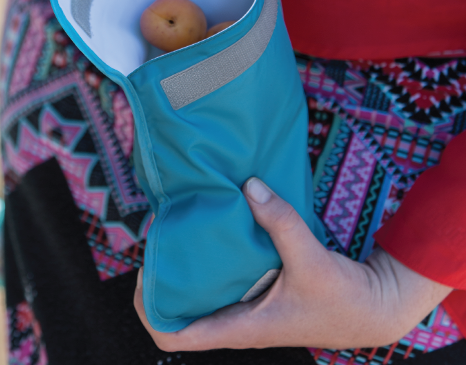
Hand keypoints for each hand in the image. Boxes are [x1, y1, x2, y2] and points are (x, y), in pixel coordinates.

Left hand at [135, 177, 452, 350]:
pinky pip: (220, 281)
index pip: (172, 335)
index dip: (148, 307)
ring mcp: (245, 309)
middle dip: (158, 279)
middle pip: (175, 312)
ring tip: (177, 228)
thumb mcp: (312, 259)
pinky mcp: (257, 294)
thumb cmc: (344, 298)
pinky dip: (210, 259)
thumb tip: (249, 186)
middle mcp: (235, 321)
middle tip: (158, 237)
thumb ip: (281, 222)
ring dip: (182, 267)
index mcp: (240, 327)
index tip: (145, 270)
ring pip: (197, 296)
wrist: (374, 309)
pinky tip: (212, 230)